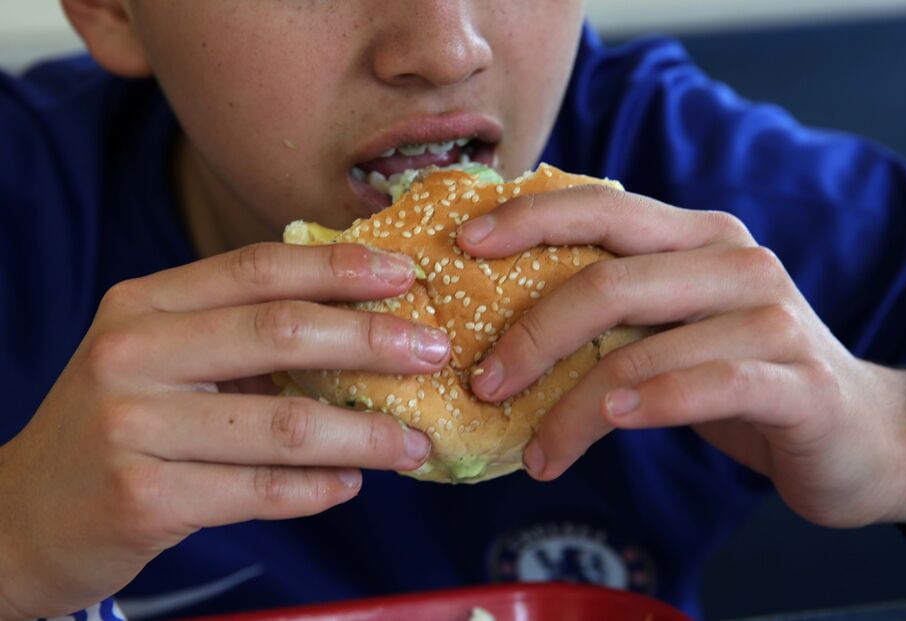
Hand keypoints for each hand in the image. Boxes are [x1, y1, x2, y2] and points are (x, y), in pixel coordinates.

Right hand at [0, 242, 448, 618]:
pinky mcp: (144, 498)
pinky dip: (317, 488)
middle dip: (372, 340)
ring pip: (284, 424)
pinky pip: (260, 490)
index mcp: (144, 305)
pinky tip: (349, 484)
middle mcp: (133, 354)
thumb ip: (238, 334)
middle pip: (282, 332)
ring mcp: (133, 427)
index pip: (258, 269)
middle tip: (434, 352)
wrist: (23, 514)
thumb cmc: (118, 423)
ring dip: (364, 435)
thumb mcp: (159, 358)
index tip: (405, 273)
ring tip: (412, 442)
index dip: (339, 267)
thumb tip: (359, 323)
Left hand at [457, 185, 905, 528]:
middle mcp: (734, 261)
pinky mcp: (798, 380)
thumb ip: (613, 309)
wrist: (857, 430)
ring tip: (537, 450)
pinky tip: (612, 423)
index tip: (463, 244)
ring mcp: (771, 317)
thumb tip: (500, 324)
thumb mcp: (672, 328)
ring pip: (643, 348)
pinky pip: (707, 384)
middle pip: (609, 278)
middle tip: (484, 382)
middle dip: (532, 333)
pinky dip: (649, 404)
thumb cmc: (739, 374)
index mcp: (696, 237)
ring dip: (573, 406)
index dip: (527, 217)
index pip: (601, 206)